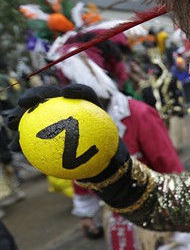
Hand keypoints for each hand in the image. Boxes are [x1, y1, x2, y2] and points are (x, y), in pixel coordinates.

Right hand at [7, 84, 129, 181]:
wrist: (96, 159)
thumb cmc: (107, 155)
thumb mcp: (116, 155)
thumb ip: (117, 155)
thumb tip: (117, 159)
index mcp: (90, 107)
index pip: (84, 93)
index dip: (76, 90)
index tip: (65, 95)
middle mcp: (70, 107)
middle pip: (51, 96)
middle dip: (35, 95)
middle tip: (26, 103)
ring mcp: (53, 117)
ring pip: (35, 111)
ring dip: (20, 115)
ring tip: (11, 123)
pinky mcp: (43, 130)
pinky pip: (30, 133)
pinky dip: (22, 139)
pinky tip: (15, 148)